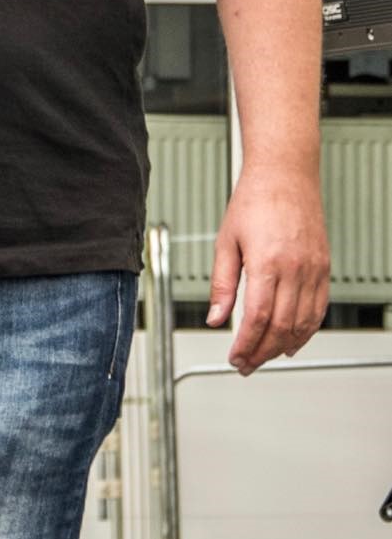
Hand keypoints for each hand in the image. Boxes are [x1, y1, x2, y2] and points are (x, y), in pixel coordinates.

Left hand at [205, 167, 329, 373]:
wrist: (285, 174)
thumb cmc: (253, 201)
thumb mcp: (226, 242)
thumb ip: (222, 284)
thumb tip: (216, 319)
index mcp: (268, 262)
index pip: (258, 318)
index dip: (246, 344)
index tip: (234, 357)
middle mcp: (296, 268)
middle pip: (281, 326)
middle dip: (262, 352)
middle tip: (245, 364)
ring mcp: (314, 268)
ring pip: (303, 323)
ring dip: (284, 346)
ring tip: (264, 357)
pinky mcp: (323, 266)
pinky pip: (319, 308)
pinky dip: (306, 330)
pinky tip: (292, 340)